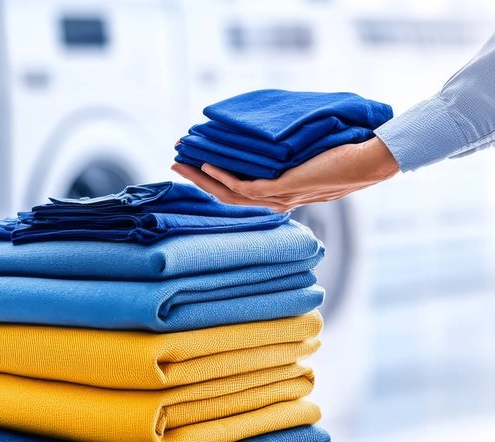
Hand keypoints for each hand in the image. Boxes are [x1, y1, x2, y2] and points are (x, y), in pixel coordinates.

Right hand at [171, 137, 400, 211]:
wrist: (368, 161)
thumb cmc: (344, 156)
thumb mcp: (308, 156)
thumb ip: (287, 156)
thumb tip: (268, 138)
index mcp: (279, 196)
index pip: (236, 192)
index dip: (210, 180)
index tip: (192, 164)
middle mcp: (275, 202)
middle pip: (224, 196)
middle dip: (197, 180)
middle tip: (175, 164)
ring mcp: (278, 197)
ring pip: (228, 193)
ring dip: (202, 178)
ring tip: (183, 162)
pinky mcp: (282, 189)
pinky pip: (245, 186)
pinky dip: (223, 176)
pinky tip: (209, 163)